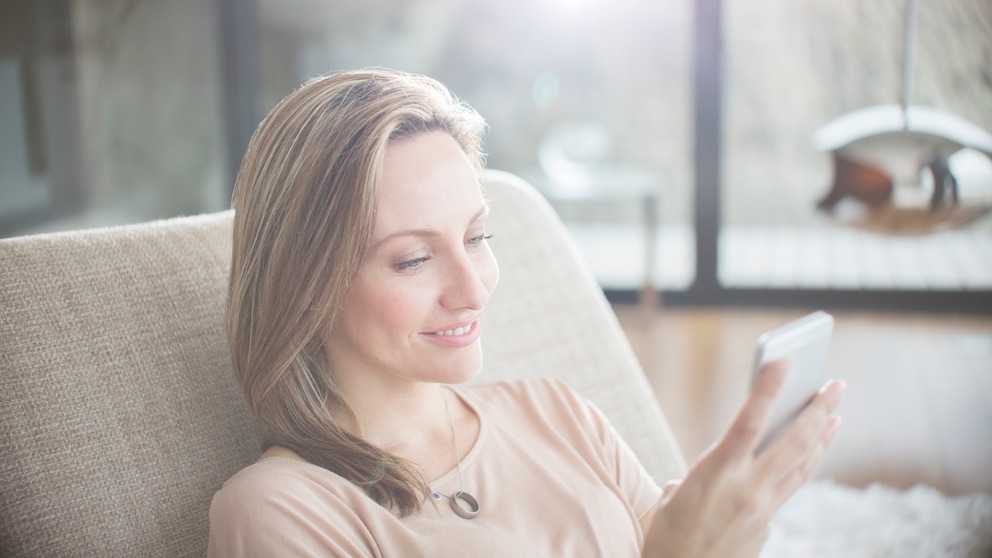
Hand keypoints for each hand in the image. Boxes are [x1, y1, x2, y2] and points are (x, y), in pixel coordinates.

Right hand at [642, 360, 844, 557]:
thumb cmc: (665, 536)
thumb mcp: (674, 495)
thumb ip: (707, 472)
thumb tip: (730, 466)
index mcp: (715, 475)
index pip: (748, 422)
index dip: (767, 389)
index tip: (783, 361)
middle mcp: (746, 490)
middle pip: (794, 442)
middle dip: (818, 409)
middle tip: (835, 384)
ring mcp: (762, 510)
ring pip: (802, 466)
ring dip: (821, 436)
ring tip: (835, 414)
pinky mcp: (767, 527)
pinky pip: (790, 487)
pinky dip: (803, 464)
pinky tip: (810, 453)